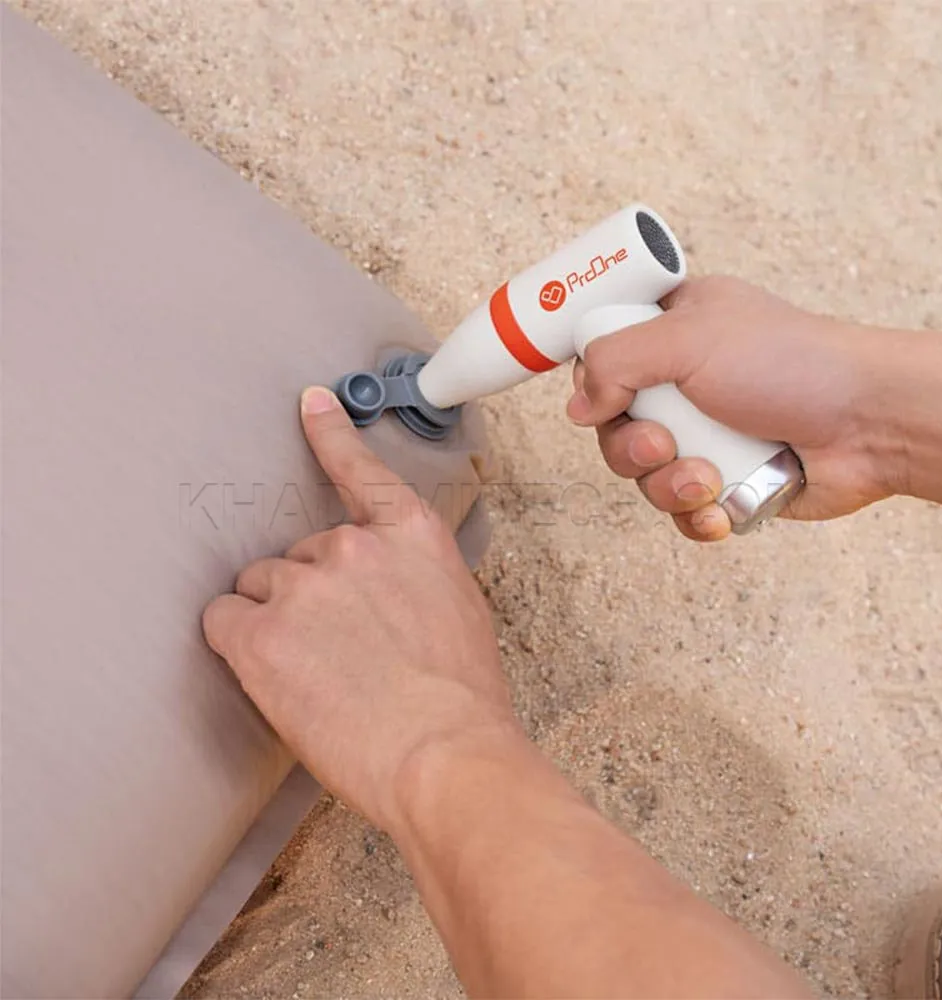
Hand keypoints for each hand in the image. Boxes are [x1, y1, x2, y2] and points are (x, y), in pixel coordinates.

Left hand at [202, 387, 517, 833]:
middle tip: (340, 651)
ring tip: (316, 671)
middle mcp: (354, 546)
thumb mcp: (457, 613)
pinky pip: (225, 617)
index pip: (362, 472)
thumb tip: (383, 593)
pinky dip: (239, 641)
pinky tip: (272, 671)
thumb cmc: (461, 699)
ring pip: (262, 587)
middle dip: (312, 595)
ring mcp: (305, 584)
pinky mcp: (261, 632)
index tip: (311, 402)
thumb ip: (412, 578)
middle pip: (301, 555)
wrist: (445, 752)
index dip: (330, 434)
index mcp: (411, 537)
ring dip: (277, 620)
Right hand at [567, 276, 890, 540]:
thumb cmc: (792, 363)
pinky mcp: (724, 484)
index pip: (602, 357)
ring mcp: (704, 436)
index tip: (607, 399)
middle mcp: (683, 384)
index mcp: (673, 332)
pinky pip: (680, 511)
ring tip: (707, 478)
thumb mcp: (690, 338)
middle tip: (666, 442)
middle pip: (612, 428)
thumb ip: (615, 360)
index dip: (594, 385)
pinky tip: (720, 508)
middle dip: (633, 448)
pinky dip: (695, 516)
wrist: (870, 423)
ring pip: (644, 477)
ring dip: (668, 485)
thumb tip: (576, 407)